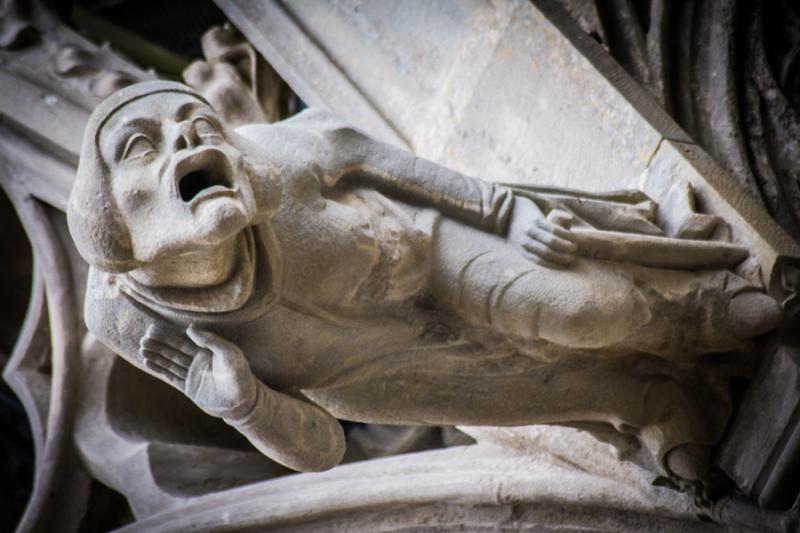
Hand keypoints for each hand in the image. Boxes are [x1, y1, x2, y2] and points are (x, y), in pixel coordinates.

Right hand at [139, 324, 257, 419]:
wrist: (242, 403)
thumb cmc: (240, 375)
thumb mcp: (229, 354)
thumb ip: (212, 340)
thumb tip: (190, 328)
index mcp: (208, 350)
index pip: (184, 340)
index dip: (169, 334)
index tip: (153, 328)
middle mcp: (198, 361)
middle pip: (175, 350)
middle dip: (159, 344)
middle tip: (144, 339)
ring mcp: (193, 374)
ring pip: (170, 362)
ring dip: (157, 355)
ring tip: (142, 349)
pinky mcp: (189, 388)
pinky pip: (171, 377)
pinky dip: (160, 370)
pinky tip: (148, 363)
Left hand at [507, 196, 577, 267]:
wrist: (511, 209)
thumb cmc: (520, 228)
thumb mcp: (519, 242)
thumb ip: (530, 251)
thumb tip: (548, 261)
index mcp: (521, 249)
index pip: (539, 260)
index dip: (554, 264)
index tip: (565, 266)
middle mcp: (524, 241)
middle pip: (546, 252)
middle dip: (562, 257)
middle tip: (572, 257)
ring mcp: (530, 229)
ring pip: (550, 241)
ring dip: (565, 246)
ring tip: (574, 247)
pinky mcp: (536, 219)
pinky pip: (552, 228)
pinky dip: (563, 234)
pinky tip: (571, 236)